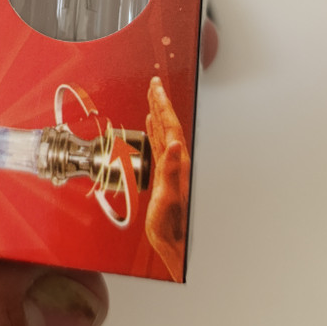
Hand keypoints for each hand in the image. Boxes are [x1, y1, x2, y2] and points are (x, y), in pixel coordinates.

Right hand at [145, 76, 191, 282]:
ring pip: (162, 130)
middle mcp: (175, 160)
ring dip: (156, 112)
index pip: (169, 125)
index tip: (156, 86)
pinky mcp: (162, 172)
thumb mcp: (168, 197)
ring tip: (152, 97)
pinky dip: (153, 129)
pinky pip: (157, 142)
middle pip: (167, 123)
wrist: (173, 241)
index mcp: (177, 161)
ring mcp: (169, 165)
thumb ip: (171, 170)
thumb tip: (172, 144)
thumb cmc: (172, 224)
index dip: (162, 104)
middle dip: (160, 102)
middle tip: (154, 83)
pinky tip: (149, 124)